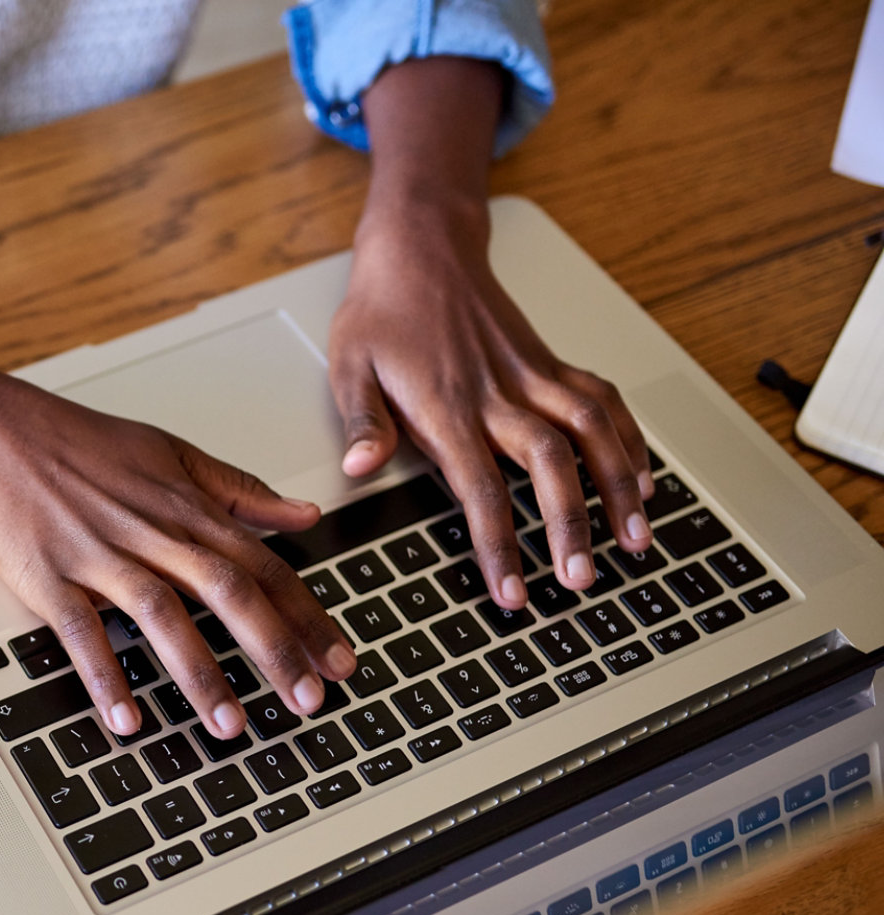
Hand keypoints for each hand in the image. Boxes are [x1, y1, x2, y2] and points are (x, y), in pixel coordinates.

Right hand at [0, 375, 357, 739]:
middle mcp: (152, 532)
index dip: (307, 616)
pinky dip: (105, 676)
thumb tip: (303, 515)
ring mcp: (100, 555)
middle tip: (308, 701)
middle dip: (274, 649)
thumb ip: (240, 491)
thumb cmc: (83, 444)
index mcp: (188, 508)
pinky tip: (126, 719)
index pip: (264, 566)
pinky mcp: (50, 576)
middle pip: (229, 592)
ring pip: (163, 615)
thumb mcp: (174, 455)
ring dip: (200, 675)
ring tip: (229, 727)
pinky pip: (83, 631)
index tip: (339, 660)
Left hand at [330, 199, 655, 608]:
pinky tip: (641, 478)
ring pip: (591, 430)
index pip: (479, 487)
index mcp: (445, 405)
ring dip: (618, 486)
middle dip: (571, 525)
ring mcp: (531, 374)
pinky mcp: (549, 361)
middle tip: (582, 579)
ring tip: (634, 540)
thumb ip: (361, 422)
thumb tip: (357, 469)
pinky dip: (628, 438)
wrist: (420, 248)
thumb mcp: (348, 365)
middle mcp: (498, 392)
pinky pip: (601, 400)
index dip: (498, 543)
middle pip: (548, 464)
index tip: (511, 592)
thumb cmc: (380, 311)